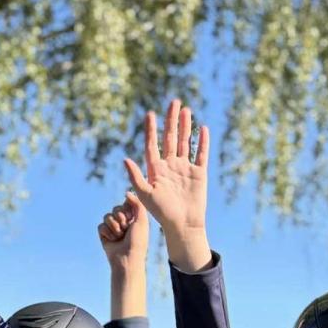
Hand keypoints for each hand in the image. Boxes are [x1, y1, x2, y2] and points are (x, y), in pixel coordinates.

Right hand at [97, 193, 148, 271]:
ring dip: (114, 227)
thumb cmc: (137, 241)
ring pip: (107, 216)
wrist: (127, 258)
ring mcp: (112, 228)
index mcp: (132, 218)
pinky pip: (100, 226)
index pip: (124, 204)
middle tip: (126, 229)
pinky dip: (107, 232)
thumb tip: (126, 193)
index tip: (131, 218)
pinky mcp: (104, 235)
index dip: (126, 210)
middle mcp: (122, 222)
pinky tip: (112, 240)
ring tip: (119, 236)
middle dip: (120, 219)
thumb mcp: (142, 220)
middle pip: (115, 208)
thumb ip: (137, 204)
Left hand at [124, 100, 210, 270]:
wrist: (182, 225)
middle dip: (171, 120)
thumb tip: (125, 158)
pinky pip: (201, 154)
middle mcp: (170, 166)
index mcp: (156, 170)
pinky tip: (202, 128)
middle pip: (170, 138)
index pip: (152, 145)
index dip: (151, 130)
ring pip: (185, 142)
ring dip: (185, 126)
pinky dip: (202, 142)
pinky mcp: (199, 173)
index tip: (150, 114)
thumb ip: (136, 177)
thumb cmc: (161, 213)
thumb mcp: (145, 195)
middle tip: (173, 102)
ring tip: (185, 110)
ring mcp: (185, 169)